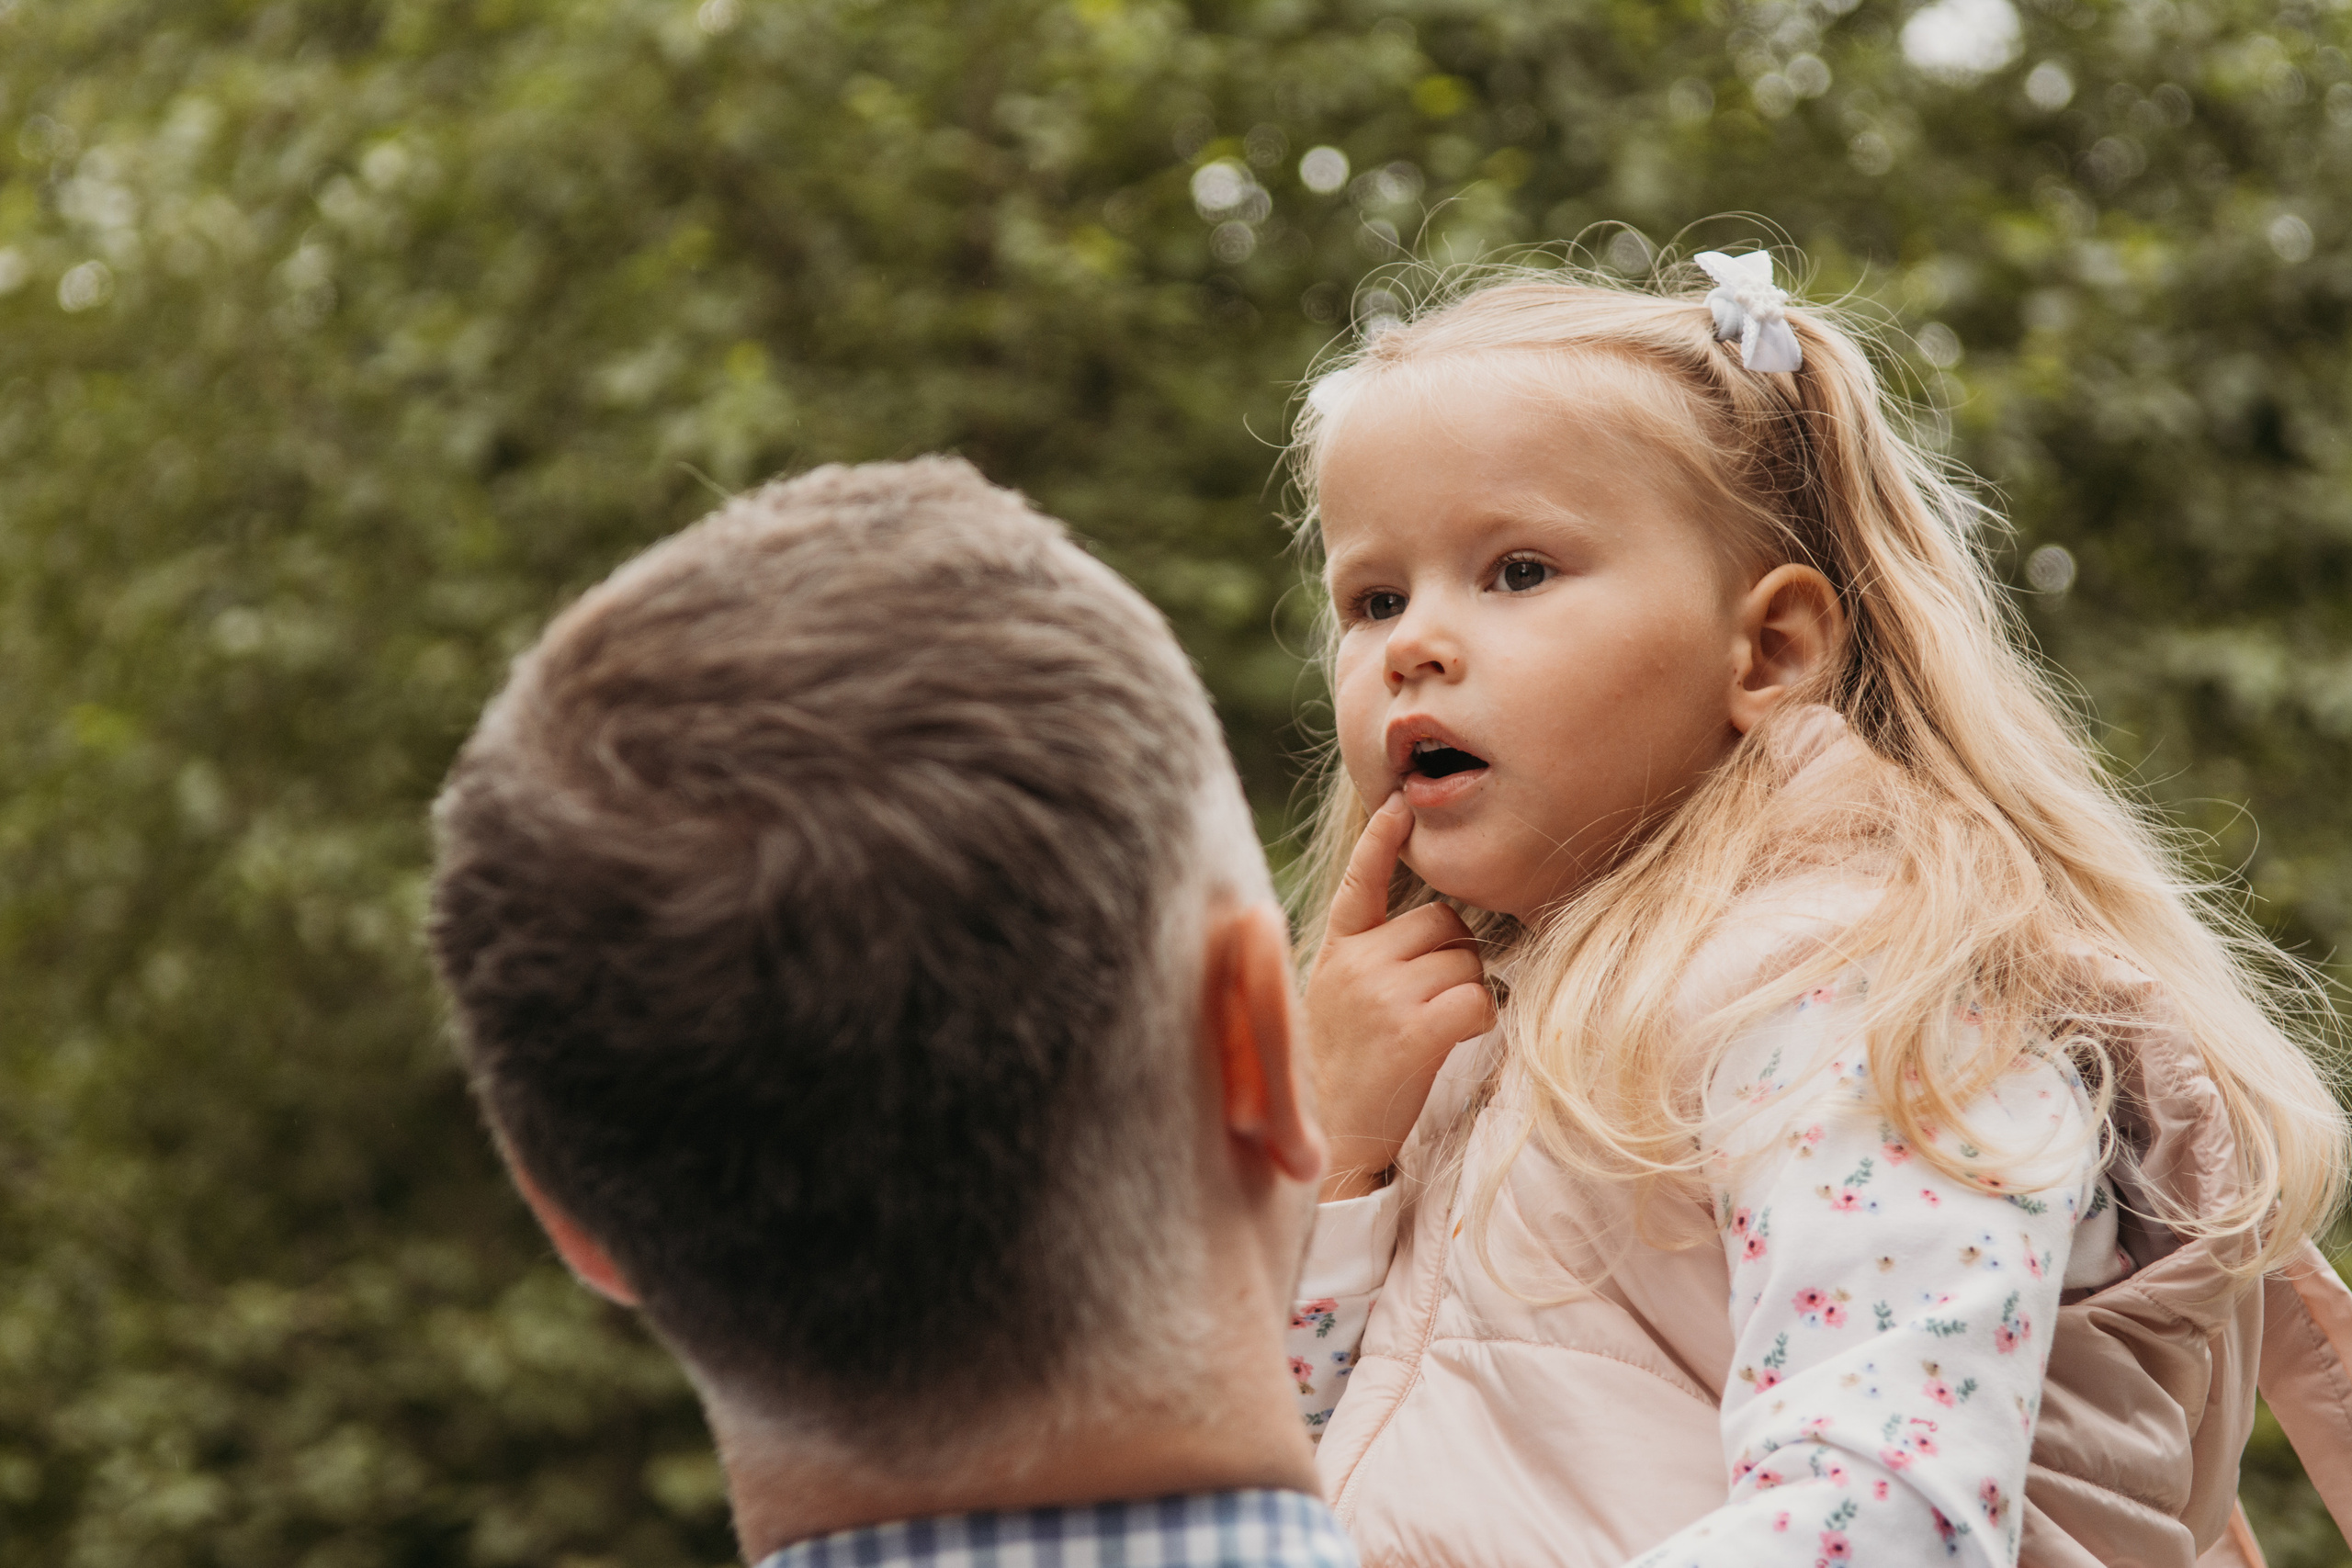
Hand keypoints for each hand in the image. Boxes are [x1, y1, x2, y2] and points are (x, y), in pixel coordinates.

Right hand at [1304, 793, 1494, 1201]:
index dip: (1383, 841)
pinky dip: (1479, 1020)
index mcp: (1334, 951)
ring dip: (1468, 990)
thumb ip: (1368, 957)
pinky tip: (1449, 1044)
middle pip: (1444, 922)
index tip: (1399, 804)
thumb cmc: (1341, 1071)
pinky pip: (1479, 998)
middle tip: (1427, 1003)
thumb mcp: (1334, 999)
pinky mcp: (1416, 1029)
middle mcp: (1357, 963)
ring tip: (1429, 1029)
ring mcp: (1384, 993)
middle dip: (1453, 955)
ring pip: (1468, 959)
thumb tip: (1434, 924)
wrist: (1329, 1138)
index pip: (1361, 882)